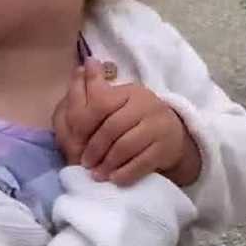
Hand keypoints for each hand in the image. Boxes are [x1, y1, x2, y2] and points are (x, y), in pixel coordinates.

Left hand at [52, 59, 202, 186]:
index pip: (101, 102)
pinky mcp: (166, 147)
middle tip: (83, 162)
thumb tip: (81, 67)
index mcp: (129, 91)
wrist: (172, 136)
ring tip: (96, 174)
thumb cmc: (135, 119)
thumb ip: (95, 88)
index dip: (83, 124)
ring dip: (107, 163)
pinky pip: (142, 162)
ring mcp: (159, 126)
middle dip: (94, 147)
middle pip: (112, 127)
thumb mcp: (117, 101)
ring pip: (126, 146)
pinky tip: (114, 179)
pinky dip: (125, 173)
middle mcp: (147, 104)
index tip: (73, 142)